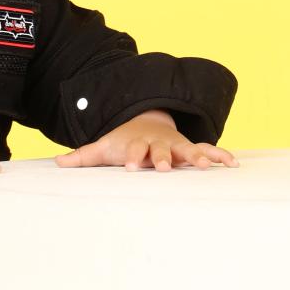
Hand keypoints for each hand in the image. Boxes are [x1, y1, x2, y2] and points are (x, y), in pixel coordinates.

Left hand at [53, 110, 238, 170]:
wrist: (144, 123)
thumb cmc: (123, 143)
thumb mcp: (102, 148)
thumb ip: (82, 157)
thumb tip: (57, 163)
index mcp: (137, 145)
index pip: (134, 151)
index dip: (133, 158)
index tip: (131, 167)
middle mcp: (158, 144)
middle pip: (161, 151)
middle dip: (164, 158)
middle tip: (165, 167)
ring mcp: (175, 145)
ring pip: (186, 150)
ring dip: (196, 157)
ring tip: (205, 167)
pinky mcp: (189, 148)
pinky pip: (207, 150)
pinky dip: (220, 156)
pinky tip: (232, 164)